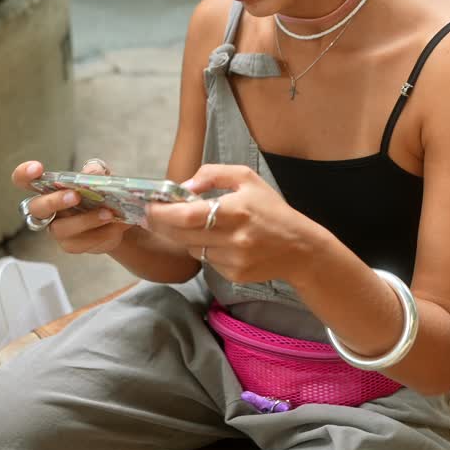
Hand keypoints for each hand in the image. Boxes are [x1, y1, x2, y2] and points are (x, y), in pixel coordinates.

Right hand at [12, 159, 129, 253]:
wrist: (119, 218)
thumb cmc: (101, 193)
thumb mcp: (103, 176)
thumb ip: (96, 170)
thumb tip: (91, 172)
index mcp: (48, 188)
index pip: (24, 180)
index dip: (24, 175)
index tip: (37, 168)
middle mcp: (47, 211)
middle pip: (36, 208)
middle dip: (54, 201)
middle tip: (75, 196)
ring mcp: (58, 230)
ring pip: (61, 229)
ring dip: (85, 221)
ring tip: (107, 213)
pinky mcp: (72, 245)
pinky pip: (81, 243)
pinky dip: (101, 234)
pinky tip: (115, 225)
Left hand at [143, 164, 318, 284]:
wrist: (300, 248)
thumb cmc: (272, 210)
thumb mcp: (247, 179)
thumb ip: (213, 174)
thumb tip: (184, 186)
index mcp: (235, 210)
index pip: (187, 215)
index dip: (162, 213)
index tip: (150, 207)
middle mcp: (233, 238)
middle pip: (182, 234)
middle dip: (162, 225)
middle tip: (153, 216)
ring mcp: (233, 260)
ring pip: (192, 249)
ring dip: (186, 237)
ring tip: (198, 226)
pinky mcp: (234, 275)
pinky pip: (207, 261)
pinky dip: (205, 251)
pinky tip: (219, 242)